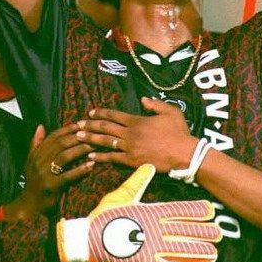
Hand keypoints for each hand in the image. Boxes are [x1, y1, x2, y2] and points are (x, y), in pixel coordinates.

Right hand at [4, 124, 93, 219]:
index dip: (68, 129)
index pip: (54, 136)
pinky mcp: (51, 186)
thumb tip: (40, 126)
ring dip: (80, 150)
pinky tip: (91, 165)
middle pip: (61, 144)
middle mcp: (39, 161)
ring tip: (94, 146)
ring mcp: (44, 174)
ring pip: (64, 157)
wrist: (28, 206)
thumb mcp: (32, 161)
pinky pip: (67, 176)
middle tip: (92, 133)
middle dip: (78, 137)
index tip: (82, 124)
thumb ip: (36, 144)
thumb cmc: (34, 181)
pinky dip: (80, 170)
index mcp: (36, 153)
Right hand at [57, 164, 221, 261]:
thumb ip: (138, 182)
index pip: (179, 210)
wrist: (86, 238)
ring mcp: (151, 246)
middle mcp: (155, 228)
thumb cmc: (103, 216)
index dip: (196, 210)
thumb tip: (148, 166)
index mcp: (151, 212)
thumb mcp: (122, 195)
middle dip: (203, 232)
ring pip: (180, 249)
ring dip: (197, 252)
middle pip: (185, 230)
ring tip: (213, 254)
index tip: (210, 210)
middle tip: (220, 233)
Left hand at [76, 98, 196, 171]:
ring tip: (79, 137)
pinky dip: (100, 157)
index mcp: (137, 120)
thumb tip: (143, 99)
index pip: (114, 115)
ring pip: (106, 142)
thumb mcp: (170, 111)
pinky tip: (90, 157)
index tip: (91, 112)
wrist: (183, 154)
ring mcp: (129, 148)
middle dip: (90, 125)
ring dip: (91, 139)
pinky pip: (112, 159)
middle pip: (106, 127)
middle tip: (78, 124)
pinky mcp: (131, 161)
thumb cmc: (178, 132)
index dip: (101, 113)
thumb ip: (155, 104)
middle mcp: (130, 133)